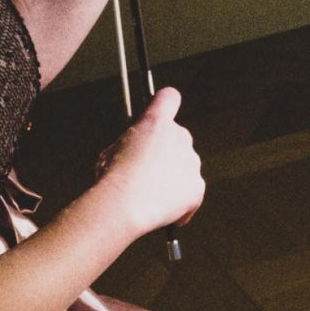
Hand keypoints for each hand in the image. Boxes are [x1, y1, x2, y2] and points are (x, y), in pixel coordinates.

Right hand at [94, 87, 204, 235]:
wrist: (124, 204)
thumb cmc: (112, 177)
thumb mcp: (113, 150)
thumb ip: (133, 144)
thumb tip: (136, 153)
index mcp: (156, 121)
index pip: (169, 98)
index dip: (165, 104)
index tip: (161, 113)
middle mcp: (179, 136)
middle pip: (178, 137)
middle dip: (166, 152)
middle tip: (147, 172)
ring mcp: (191, 162)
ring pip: (185, 166)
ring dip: (173, 177)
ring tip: (152, 196)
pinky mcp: (197, 187)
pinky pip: (192, 192)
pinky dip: (182, 203)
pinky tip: (168, 213)